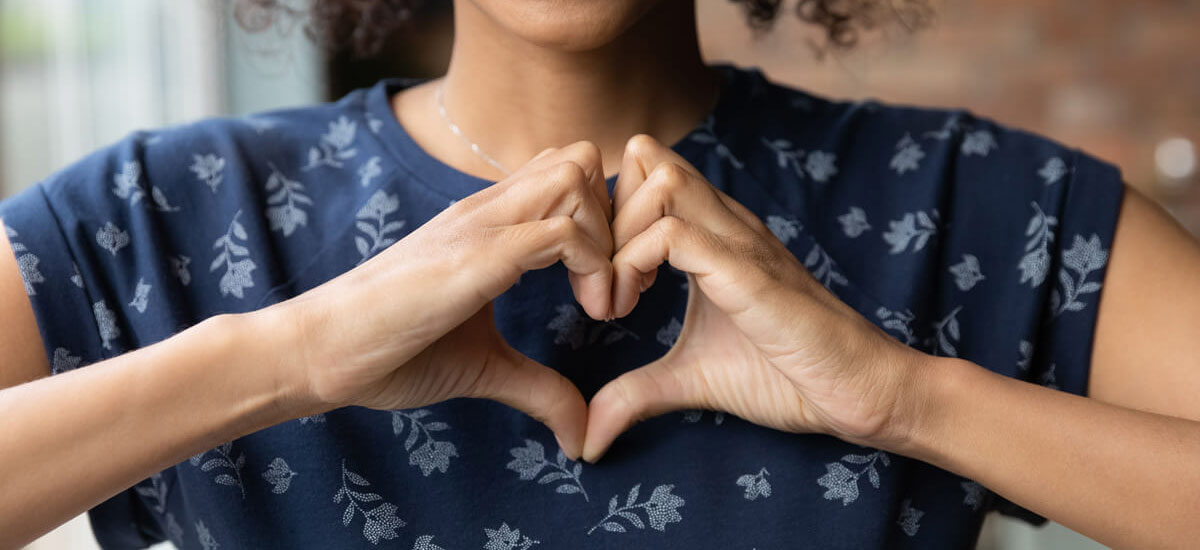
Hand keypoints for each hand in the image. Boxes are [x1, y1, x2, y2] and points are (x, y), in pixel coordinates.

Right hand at [265, 142, 614, 458]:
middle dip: (618, 218)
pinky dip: (594, 266)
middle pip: (580, 158)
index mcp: (488, 223)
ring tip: (603, 302)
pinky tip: (589, 313)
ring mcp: (479, 226)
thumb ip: (538, 388)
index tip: (609, 290)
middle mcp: (487, 210)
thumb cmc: (390, 351)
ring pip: (575, 176)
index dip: (605, 223)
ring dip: (609, 238)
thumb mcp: (484, 367)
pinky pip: (559, 231)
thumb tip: (582, 432)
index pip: (567, 175)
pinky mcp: (475, 257)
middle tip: (618, 287)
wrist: (318, 352)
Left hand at [583, 135, 930, 461]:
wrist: (861, 391)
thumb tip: (586, 438)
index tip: (598, 281)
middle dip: (601, 219)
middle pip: (643, 160)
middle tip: (597, 288)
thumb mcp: (690, 379)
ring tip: (615, 302)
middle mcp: (724, 222)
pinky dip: (632, 266)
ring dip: (615, 239)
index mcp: (710, 232)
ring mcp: (738, 241)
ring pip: (657, 181)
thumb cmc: (787, 375)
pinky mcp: (747, 272)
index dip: (604, 218)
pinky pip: (673, 234)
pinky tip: (631, 309)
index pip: (641, 172)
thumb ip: (635, 393)